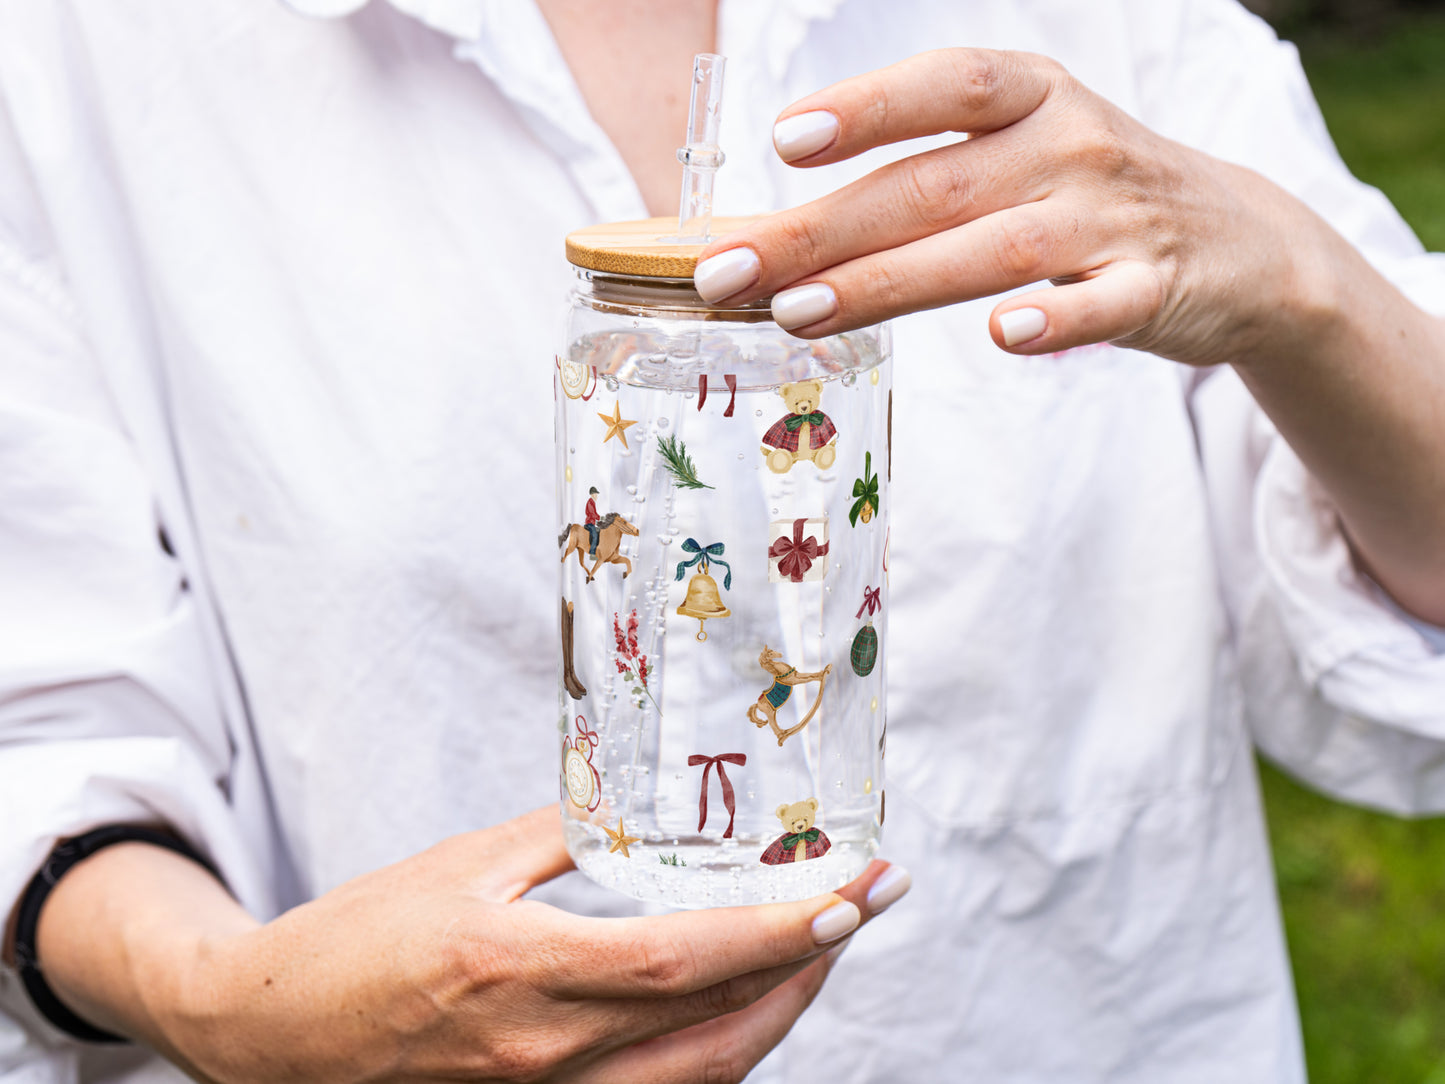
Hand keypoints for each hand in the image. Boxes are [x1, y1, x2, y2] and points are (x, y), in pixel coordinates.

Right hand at [39, 808, 906, 1083]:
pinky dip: (720, 1052)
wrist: (268, 1037)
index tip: (849, 891)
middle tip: (868, 904)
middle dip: (809, 967)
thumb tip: (641, 808)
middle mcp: (538, 1050)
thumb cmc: (356, 939)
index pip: (679, 960)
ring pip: (699, 1076)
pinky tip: (747, 1004)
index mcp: (512, 965)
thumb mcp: (456, 864)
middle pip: (713, 1026)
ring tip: (822, 949)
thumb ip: (556, 836)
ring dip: (778, 1014)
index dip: (776, 931)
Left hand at [694, 48, 1337, 368]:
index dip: (866, 107)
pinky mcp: (1154, 288)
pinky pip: (1104, 307)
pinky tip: (1005, 337)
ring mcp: (1114, 217)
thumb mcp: (1017, 154)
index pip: (944, 87)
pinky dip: (1057, 323)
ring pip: (995, 248)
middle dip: (819, 230)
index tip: (785, 140)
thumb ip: (920, 182)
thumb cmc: (1086, 194)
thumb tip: (783, 238)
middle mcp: (1070, 143)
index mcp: (1032, 97)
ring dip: (891, 280)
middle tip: (727, 272)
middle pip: (932, 185)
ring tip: (799, 313)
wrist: (1240, 240)